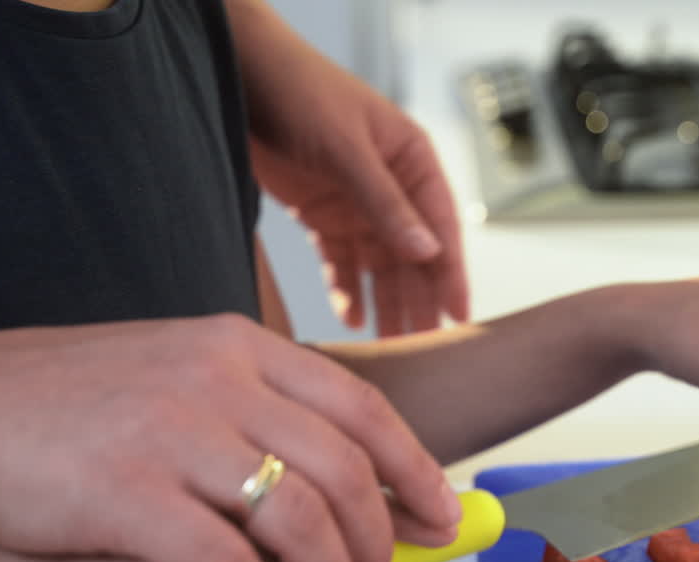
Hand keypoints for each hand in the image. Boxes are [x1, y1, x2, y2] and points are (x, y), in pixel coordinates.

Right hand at [0, 314, 459, 561]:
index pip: (360, 409)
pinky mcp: (125, 492)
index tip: (441, 513)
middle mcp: (218, 379)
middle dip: (377, 544)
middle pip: (343, 472)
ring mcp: (172, 431)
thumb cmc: (69, 405)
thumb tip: (334, 461)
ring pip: (298, 522)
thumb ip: (254, 408)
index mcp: (239, 347)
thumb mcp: (177, 375)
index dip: (414, 468)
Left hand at [231, 1, 467, 333]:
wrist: (239, 75)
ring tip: (391, 348)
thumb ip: (386, 202)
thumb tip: (428, 252)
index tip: (459, 318)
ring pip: (380, 267)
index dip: (451, 275)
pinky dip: (347, 291)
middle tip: (426, 350)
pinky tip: (351, 320)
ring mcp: (357, 204)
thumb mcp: (347, 148)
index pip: (442, 228)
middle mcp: (392, 188)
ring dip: (387, 304)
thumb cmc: (300, 91)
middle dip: (420, 300)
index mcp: (413, 163)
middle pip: (414, 256)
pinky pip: (342, 263)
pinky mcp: (323, 216)